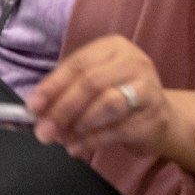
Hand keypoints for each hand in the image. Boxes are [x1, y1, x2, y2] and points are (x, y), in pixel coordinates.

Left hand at [26, 36, 169, 160]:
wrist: (161, 117)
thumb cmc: (118, 94)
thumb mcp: (92, 83)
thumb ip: (65, 91)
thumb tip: (36, 110)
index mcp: (114, 47)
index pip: (78, 64)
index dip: (52, 85)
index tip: (33, 106)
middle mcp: (134, 63)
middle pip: (91, 83)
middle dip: (63, 109)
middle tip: (43, 130)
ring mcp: (149, 90)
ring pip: (108, 105)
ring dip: (78, 125)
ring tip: (60, 138)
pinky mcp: (154, 118)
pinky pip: (118, 130)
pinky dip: (92, 140)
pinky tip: (76, 147)